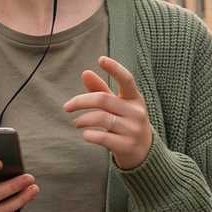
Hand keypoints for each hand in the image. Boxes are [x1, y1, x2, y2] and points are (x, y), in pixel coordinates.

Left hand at [64, 56, 152, 170]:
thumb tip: (86, 72)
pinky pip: (102, 137)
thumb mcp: (117, 105)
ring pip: (101, 118)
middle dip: (80, 101)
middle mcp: (136, 112)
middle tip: (67, 107)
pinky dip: (89, 135)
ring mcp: (133, 129)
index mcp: (134, 99)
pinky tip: (86, 134)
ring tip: (77, 122)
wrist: (144, 153)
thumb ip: (101, 90)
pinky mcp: (127, 145)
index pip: (127, 79)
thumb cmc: (126, 123)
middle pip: (103, 99)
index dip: (115, 68)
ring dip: (83, 120)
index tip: (101, 59)